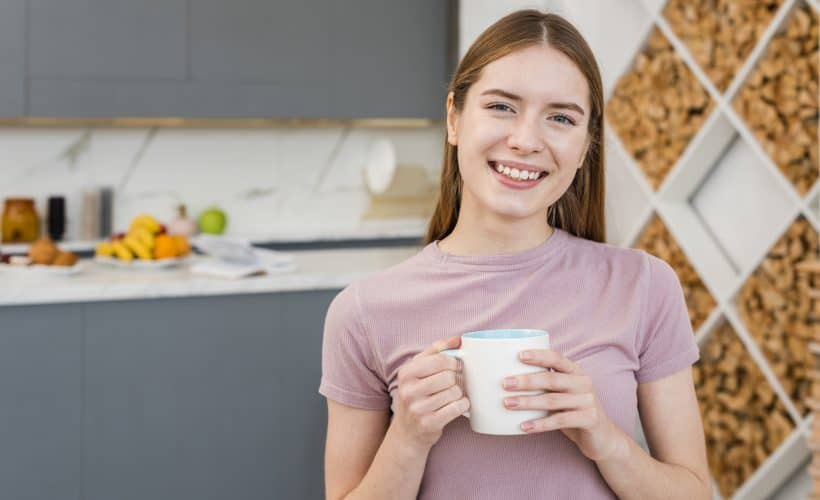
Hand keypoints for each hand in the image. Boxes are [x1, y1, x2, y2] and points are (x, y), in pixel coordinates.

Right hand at [392, 336, 469, 450]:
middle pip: (448, 376)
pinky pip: (457, 408)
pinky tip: (458, 405)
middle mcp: (408, 390)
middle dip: (457, 378)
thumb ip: (436, 351)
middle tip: (456, 382)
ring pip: (454, 392)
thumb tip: (458, 339)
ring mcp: (417, 408)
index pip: (440, 359)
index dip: (454, 362)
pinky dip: (463, 405)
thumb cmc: (417, 395)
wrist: (407, 431)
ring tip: (454, 395)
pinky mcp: (428, 423)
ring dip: (460, 393)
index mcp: (406, 373)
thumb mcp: (418, 370)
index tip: (456, 367)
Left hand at [502, 349, 621, 461]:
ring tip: (507, 403)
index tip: (519, 355)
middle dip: (526, 381)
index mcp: (575, 371)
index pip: (557, 358)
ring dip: (528, 402)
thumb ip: (544, 384)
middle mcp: (583, 383)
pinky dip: (540, 424)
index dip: (539, 356)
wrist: (602, 438)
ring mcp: (588, 401)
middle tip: (505, 383)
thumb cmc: (572, 412)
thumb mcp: (561, 394)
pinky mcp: (589, 419)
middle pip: (551, 379)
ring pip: (553, 400)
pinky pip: (560, 420)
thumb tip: (507, 378)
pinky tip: (523, 426)